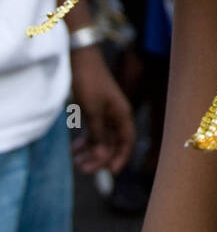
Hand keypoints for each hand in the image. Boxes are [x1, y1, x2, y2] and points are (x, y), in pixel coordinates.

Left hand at [69, 47, 135, 174]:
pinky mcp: (94, 109)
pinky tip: (74, 148)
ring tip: (76, 161)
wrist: (80, 58)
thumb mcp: (93, 111)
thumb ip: (98, 133)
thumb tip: (102, 154)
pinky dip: (85, 141)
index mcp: (122, 114)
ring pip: (101, 139)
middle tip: (83, 169)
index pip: (127, 142)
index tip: (111, 173)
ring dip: (91, 151)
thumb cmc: (89, 82)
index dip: (121, 158)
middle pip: (112, 143)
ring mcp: (105, 112)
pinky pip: (92, 131)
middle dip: (99, 158)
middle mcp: (116, 115)